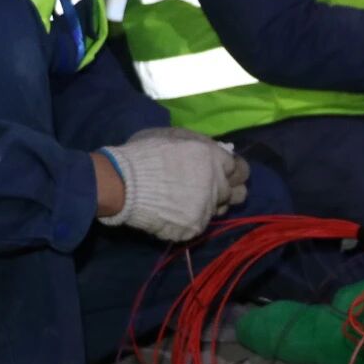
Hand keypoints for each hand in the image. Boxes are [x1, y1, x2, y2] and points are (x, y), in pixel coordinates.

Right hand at [96, 127, 246, 242]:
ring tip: (189, 201)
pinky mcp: (195, 227)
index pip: (240, 169)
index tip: (224, 173)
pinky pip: (200, 224)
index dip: (232, 171)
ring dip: (211, 205)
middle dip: (228, 190)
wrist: (124, 183)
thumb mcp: (175, 135)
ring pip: (221, 210)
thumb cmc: (145, 153)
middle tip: (212, 189)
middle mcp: (218, 184)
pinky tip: (174, 212)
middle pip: (238, 193)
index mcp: (215, 158)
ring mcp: (207, 208)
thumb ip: (200, 144)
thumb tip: (212, 149)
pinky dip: (189, 219)